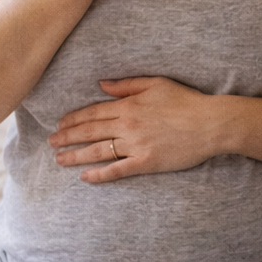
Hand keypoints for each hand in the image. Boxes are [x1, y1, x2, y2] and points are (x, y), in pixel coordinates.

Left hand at [49, 77, 222, 182]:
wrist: (211, 123)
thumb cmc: (187, 101)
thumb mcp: (157, 84)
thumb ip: (127, 85)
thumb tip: (101, 85)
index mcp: (129, 105)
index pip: (93, 112)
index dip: (74, 119)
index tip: (60, 124)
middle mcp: (128, 125)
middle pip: (90, 132)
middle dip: (67, 137)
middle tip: (50, 142)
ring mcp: (136, 145)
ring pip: (98, 151)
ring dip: (76, 155)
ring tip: (59, 159)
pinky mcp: (147, 162)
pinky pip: (118, 170)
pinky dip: (100, 174)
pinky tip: (85, 177)